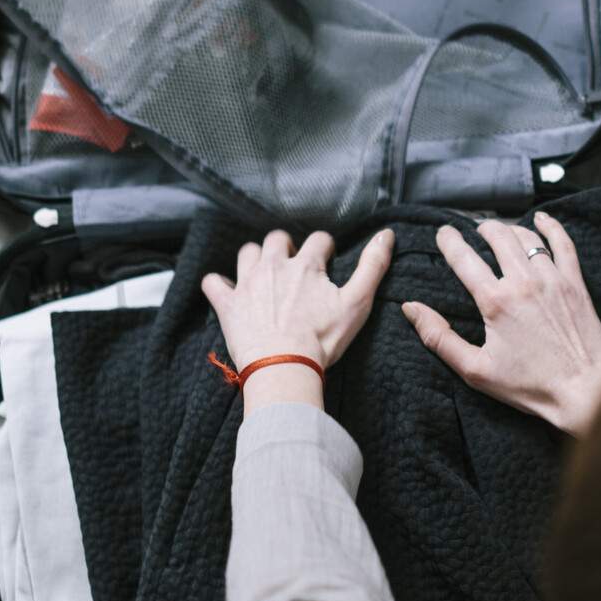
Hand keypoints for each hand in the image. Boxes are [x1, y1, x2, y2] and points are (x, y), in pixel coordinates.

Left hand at [202, 228, 394, 408]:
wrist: (285, 366)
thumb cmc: (323, 339)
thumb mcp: (357, 303)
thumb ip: (373, 266)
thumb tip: (387, 234)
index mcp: (306, 265)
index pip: (318, 240)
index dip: (325, 248)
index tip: (327, 260)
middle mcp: (274, 265)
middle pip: (278, 239)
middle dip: (287, 247)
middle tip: (294, 267)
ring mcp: (248, 283)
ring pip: (247, 253)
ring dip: (255, 258)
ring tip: (264, 274)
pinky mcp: (228, 304)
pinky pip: (213, 283)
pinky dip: (218, 284)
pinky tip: (226, 290)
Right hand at [403, 212, 600, 435]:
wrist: (584, 392)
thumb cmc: (530, 386)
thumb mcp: (475, 370)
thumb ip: (439, 338)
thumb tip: (411, 309)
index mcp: (495, 301)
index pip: (464, 258)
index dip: (449, 241)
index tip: (443, 233)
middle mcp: (523, 282)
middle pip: (497, 238)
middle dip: (482, 228)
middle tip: (474, 230)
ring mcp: (553, 279)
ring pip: (527, 237)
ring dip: (509, 228)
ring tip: (500, 230)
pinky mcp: (575, 284)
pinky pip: (563, 243)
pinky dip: (551, 226)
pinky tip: (541, 219)